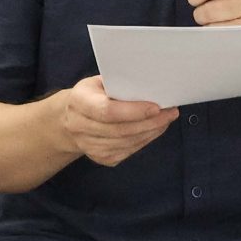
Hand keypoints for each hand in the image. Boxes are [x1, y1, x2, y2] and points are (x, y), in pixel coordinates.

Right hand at [53, 74, 177, 167]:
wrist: (69, 120)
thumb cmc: (91, 95)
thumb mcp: (98, 82)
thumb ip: (119, 84)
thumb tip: (151, 85)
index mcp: (78, 102)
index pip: (107, 111)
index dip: (134, 111)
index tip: (156, 107)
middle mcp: (80, 127)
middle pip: (120, 130)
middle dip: (150, 122)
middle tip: (170, 112)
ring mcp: (90, 146)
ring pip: (127, 142)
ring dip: (151, 131)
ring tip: (167, 119)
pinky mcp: (102, 158)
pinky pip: (129, 150)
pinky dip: (145, 140)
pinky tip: (155, 129)